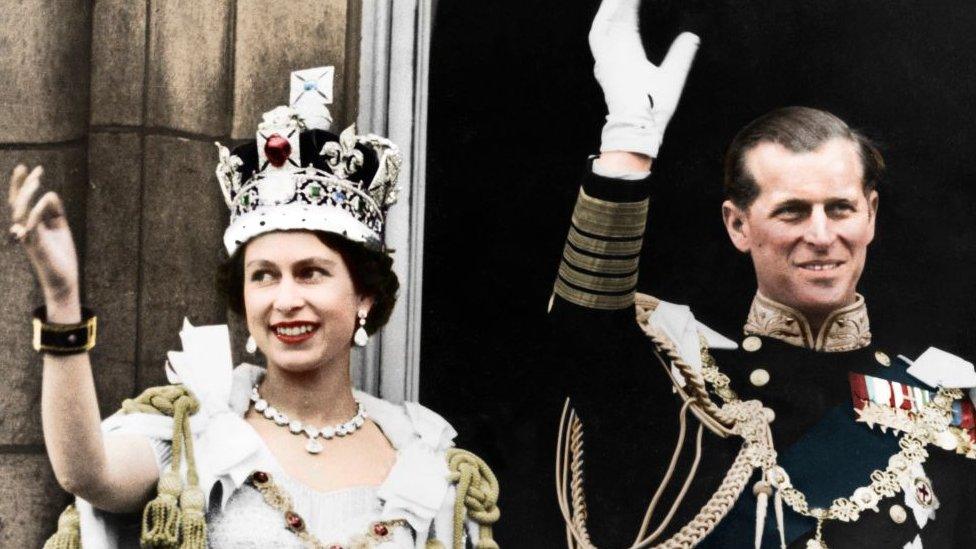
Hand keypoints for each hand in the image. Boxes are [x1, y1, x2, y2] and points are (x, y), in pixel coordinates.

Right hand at [8, 165, 79, 309]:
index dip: (23, 184)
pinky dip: (35, 213)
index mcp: (30, 223)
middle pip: (16, 203)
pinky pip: (31, 227)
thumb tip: (50, 193)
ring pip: (19, 213)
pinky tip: (43, 200)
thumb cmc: (60, 254)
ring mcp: (29, 238)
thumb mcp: (60, 227)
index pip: (22, 201)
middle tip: (33, 169)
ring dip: (27, 196)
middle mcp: (25, 229)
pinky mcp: (37, 247)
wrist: (64, 279)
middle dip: (22, 185)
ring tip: (37, 181)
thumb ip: (55, 211)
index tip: (32, 167)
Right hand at [589, 0, 699, 156]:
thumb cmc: (655, 109)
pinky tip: (615, 3)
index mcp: (628, 56)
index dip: (631, 6)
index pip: (628, 23)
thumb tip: (691, 36)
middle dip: (621, 1)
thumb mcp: (673, 74)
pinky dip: (606, 17)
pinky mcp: (604, 62)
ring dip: (613, 5)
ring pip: (606, 22)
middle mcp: (615, 54)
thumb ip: (680, 54)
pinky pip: (601, 33)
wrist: (643, 126)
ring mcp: (608, 58)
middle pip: (616, 18)